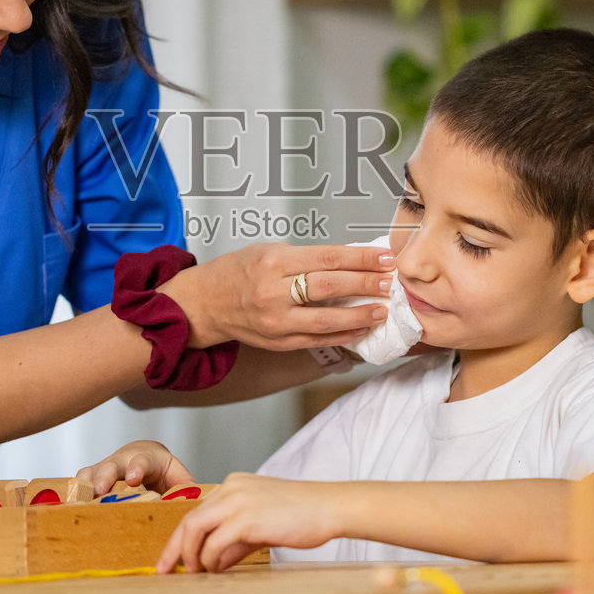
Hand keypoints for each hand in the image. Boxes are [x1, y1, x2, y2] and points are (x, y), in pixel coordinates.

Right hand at [76, 440, 192, 494]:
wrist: (143, 457)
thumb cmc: (162, 470)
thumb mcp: (177, 475)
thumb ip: (185, 488)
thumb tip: (194, 502)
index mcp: (146, 459)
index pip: (141, 461)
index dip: (137, 468)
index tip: (134, 478)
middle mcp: (121, 461)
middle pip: (110, 466)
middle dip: (104, 477)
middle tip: (99, 491)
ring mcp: (103, 469)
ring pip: (89, 474)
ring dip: (83, 488)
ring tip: (78, 504)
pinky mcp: (90, 480)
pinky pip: (78, 485)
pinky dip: (73, 496)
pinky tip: (68, 510)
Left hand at [157, 472, 344, 572]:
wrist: (329, 507)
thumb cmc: (301, 515)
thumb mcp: (262, 523)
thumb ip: (236, 539)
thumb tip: (214, 561)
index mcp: (233, 484)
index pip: (196, 511)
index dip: (180, 538)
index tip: (171, 559)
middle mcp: (230, 488)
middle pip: (189, 520)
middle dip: (174, 548)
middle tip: (165, 571)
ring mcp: (237, 501)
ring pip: (196, 529)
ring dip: (192, 556)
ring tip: (196, 574)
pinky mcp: (247, 518)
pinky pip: (215, 543)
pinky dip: (211, 559)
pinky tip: (217, 570)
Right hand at [160, 242, 394, 350]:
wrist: (203, 304)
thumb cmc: (236, 272)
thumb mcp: (267, 251)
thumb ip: (305, 258)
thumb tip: (349, 262)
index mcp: (273, 262)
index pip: (327, 259)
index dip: (360, 258)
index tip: (384, 258)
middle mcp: (273, 292)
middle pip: (331, 287)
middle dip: (366, 284)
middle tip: (390, 281)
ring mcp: (276, 321)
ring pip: (327, 320)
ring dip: (360, 315)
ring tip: (382, 308)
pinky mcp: (278, 342)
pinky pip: (318, 340)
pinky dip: (343, 335)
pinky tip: (362, 328)